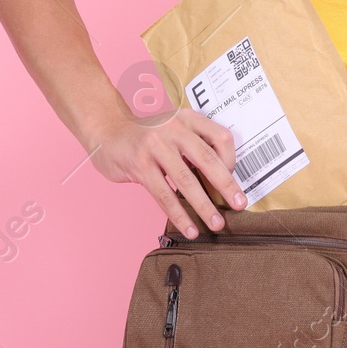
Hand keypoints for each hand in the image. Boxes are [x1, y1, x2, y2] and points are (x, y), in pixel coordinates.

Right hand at [89, 108, 247, 237]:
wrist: (106, 131)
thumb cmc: (146, 136)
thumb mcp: (174, 130)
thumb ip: (194, 148)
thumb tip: (222, 183)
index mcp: (188, 118)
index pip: (221, 137)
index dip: (231, 160)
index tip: (232, 181)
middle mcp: (173, 128)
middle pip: (207, 159)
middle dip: (226, 185)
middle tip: (240, 204)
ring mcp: (155, 146)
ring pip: (186, 180)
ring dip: (204, 206)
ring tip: (216, 224)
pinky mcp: (140, 165)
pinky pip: (164, 195)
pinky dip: (179, 215)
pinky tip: (189, 229)